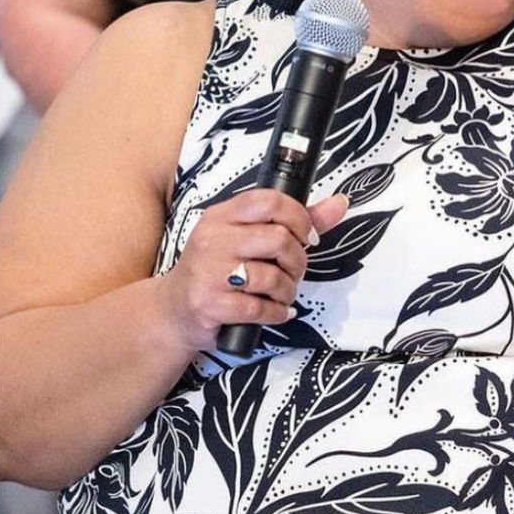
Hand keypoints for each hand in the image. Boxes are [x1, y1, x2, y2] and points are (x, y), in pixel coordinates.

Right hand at [155, 189, 349, 350]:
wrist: (174, 310)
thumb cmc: (218, 269)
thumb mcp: (246, 238)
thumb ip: (294, 221)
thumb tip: (339, 203)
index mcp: (222, 215)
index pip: (271, 201)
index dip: (299, 218)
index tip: (307, 237)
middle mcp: (213, 239)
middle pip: (279, 239)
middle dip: (298, 260)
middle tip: (294, 271)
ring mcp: (209, 272)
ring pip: (272, 276)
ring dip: (288, 290)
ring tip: (282, 294)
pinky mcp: (210, 304)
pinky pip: (260, 308)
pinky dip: (277, 313)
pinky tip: (275, 311)